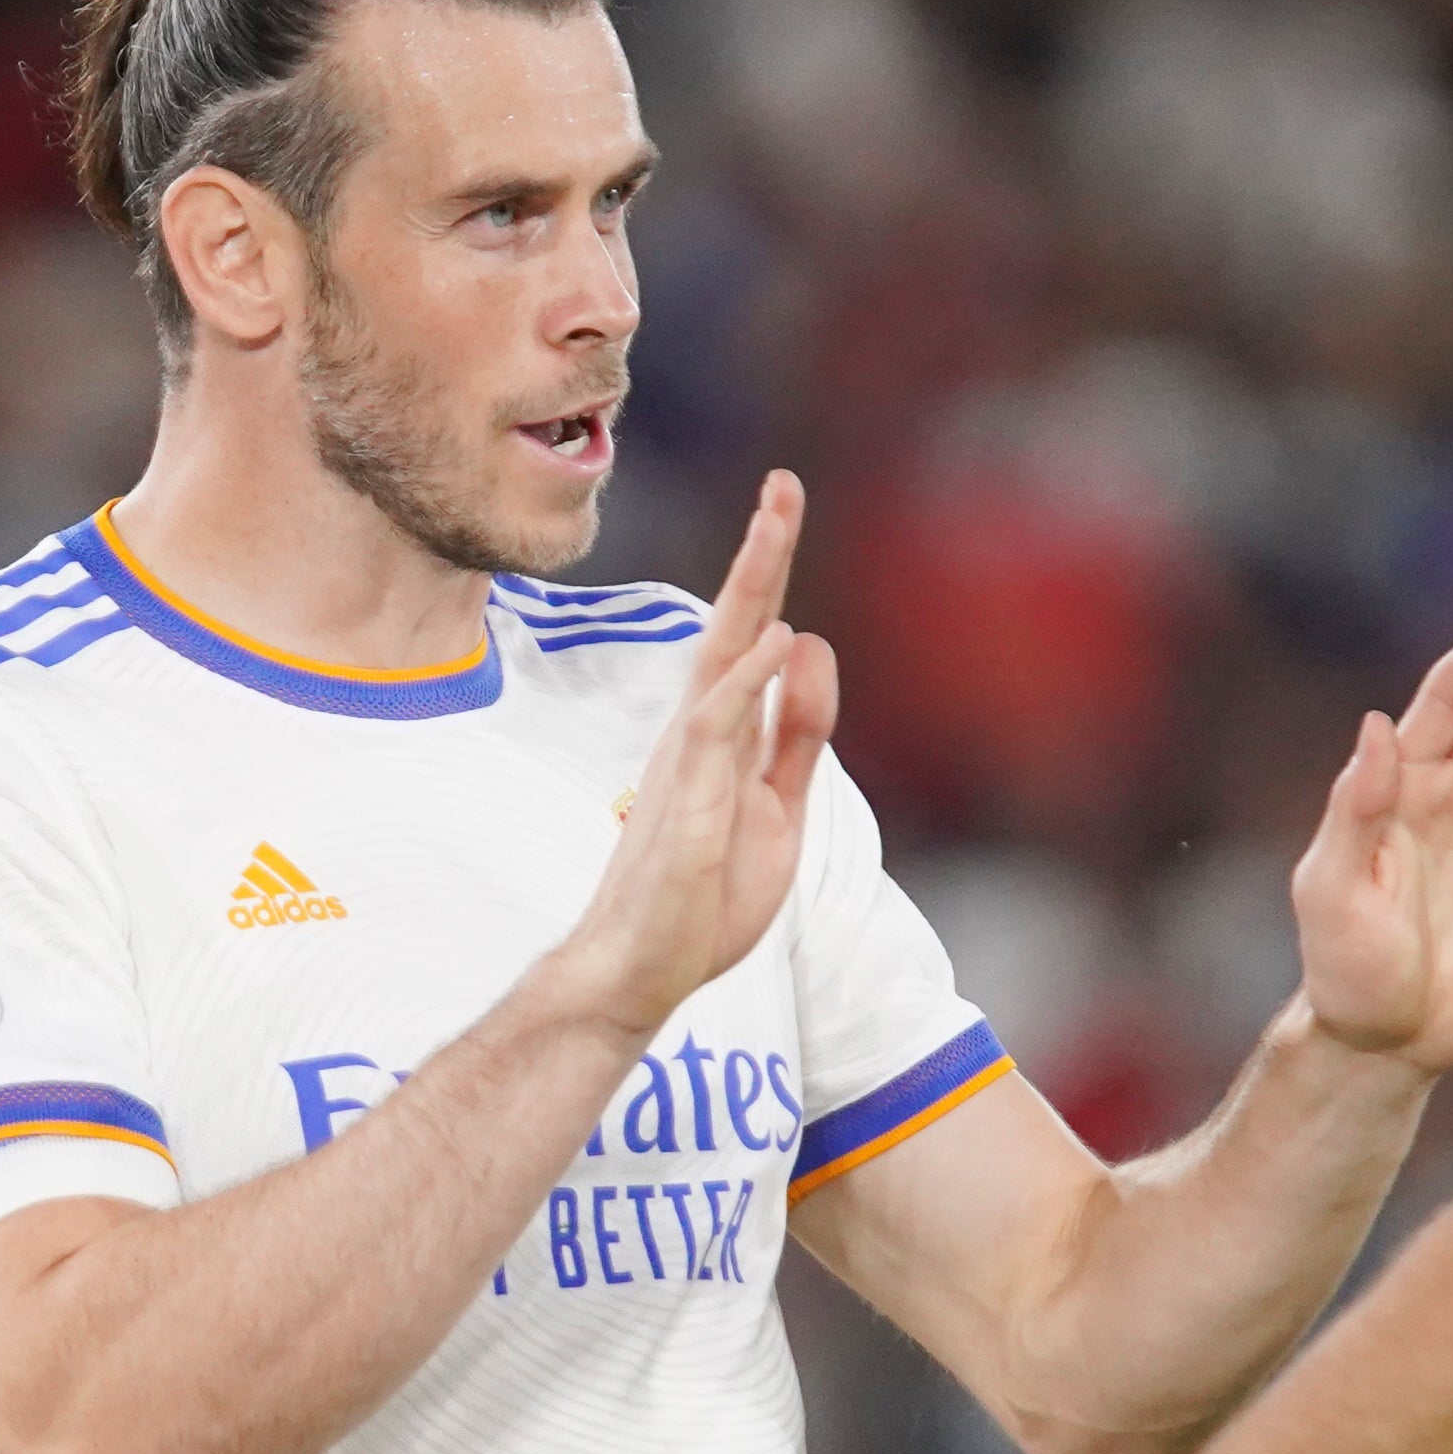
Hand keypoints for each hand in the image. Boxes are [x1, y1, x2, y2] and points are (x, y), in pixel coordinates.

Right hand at [555, 471, 839, 1035]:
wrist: (640, 970)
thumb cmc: (701, 895)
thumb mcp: (778, 809)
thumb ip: (798, 736)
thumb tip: (811, 650)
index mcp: (720, 732)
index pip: (752, 638)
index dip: (771, 575)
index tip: (786, 505)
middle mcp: (699, 730)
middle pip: (735, 624)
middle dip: (762, 553)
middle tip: (785, 483)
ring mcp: (689, 760)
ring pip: (724, 654)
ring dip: (753, 586)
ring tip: (777, 520)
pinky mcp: (684, 800)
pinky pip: (717, 726)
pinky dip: (748, 678)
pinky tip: (778, 637)